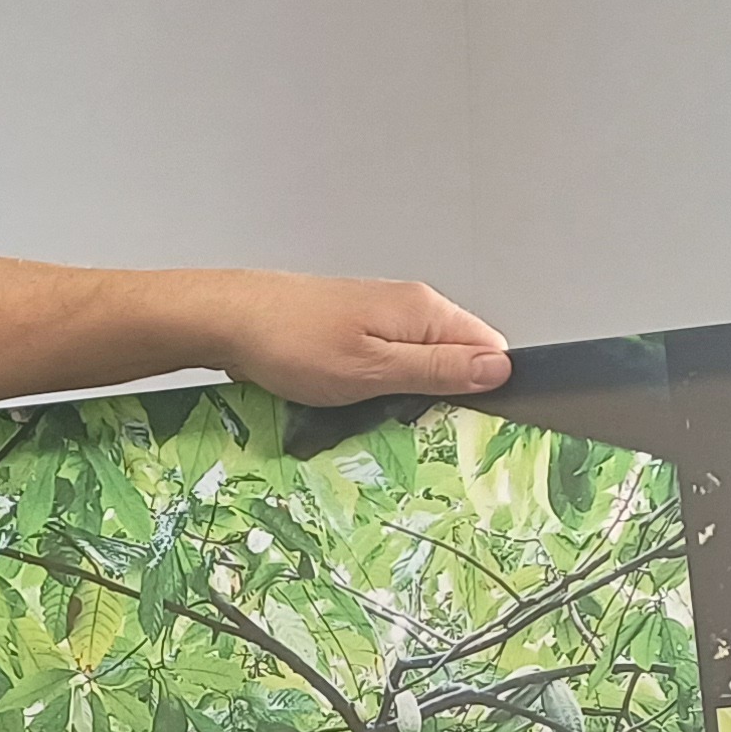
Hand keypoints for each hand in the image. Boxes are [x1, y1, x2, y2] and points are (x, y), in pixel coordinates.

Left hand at [190, 270, 510, 406]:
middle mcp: (411, 309)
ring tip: (376, 412)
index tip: (463, 421)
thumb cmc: (293, 343)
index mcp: (425, 311)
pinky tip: (357, 402)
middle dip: (443, 398)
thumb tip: (499, 369)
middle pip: (458, 361)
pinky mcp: (359, 332)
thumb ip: (440, 369)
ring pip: (422, 367)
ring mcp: (384, 319)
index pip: (489, 350)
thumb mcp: (374, 369)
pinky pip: (391, 367)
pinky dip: (380, 389)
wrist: (230, 321)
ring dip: (407, 397)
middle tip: (410, 422)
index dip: (484, 389)